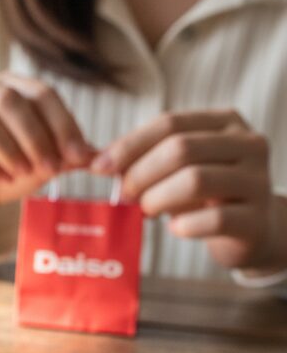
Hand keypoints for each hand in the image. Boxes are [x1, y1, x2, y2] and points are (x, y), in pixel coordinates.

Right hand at [0, 73, 95, 238]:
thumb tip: (100, 157)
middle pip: (8, 100)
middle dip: (34, 136)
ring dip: (8, 149)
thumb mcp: (48, 160)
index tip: (77, 156)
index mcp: (9, 87)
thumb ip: (72, 155)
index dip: (62, 123)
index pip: (40, 93)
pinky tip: (0, 180)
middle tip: (50, 168)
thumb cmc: (13, 169)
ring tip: (22, 174)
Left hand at [92, 110, 285, 270]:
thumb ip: (142, 159)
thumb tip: (95, 160)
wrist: (252, 229)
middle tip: (123, 194)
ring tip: (147, 210)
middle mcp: (248, 145)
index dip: (129, 145)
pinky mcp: (256, 219)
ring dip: (158, 198)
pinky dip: (185, 225)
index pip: (169, 124)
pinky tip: (173, 228)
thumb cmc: (204, 194)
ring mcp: (257, 181)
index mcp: (225, 123)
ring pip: (195, 179)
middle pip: (180, 149)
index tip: (99, 167)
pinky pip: (215, 219)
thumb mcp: (176, 168)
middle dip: (141, 173)